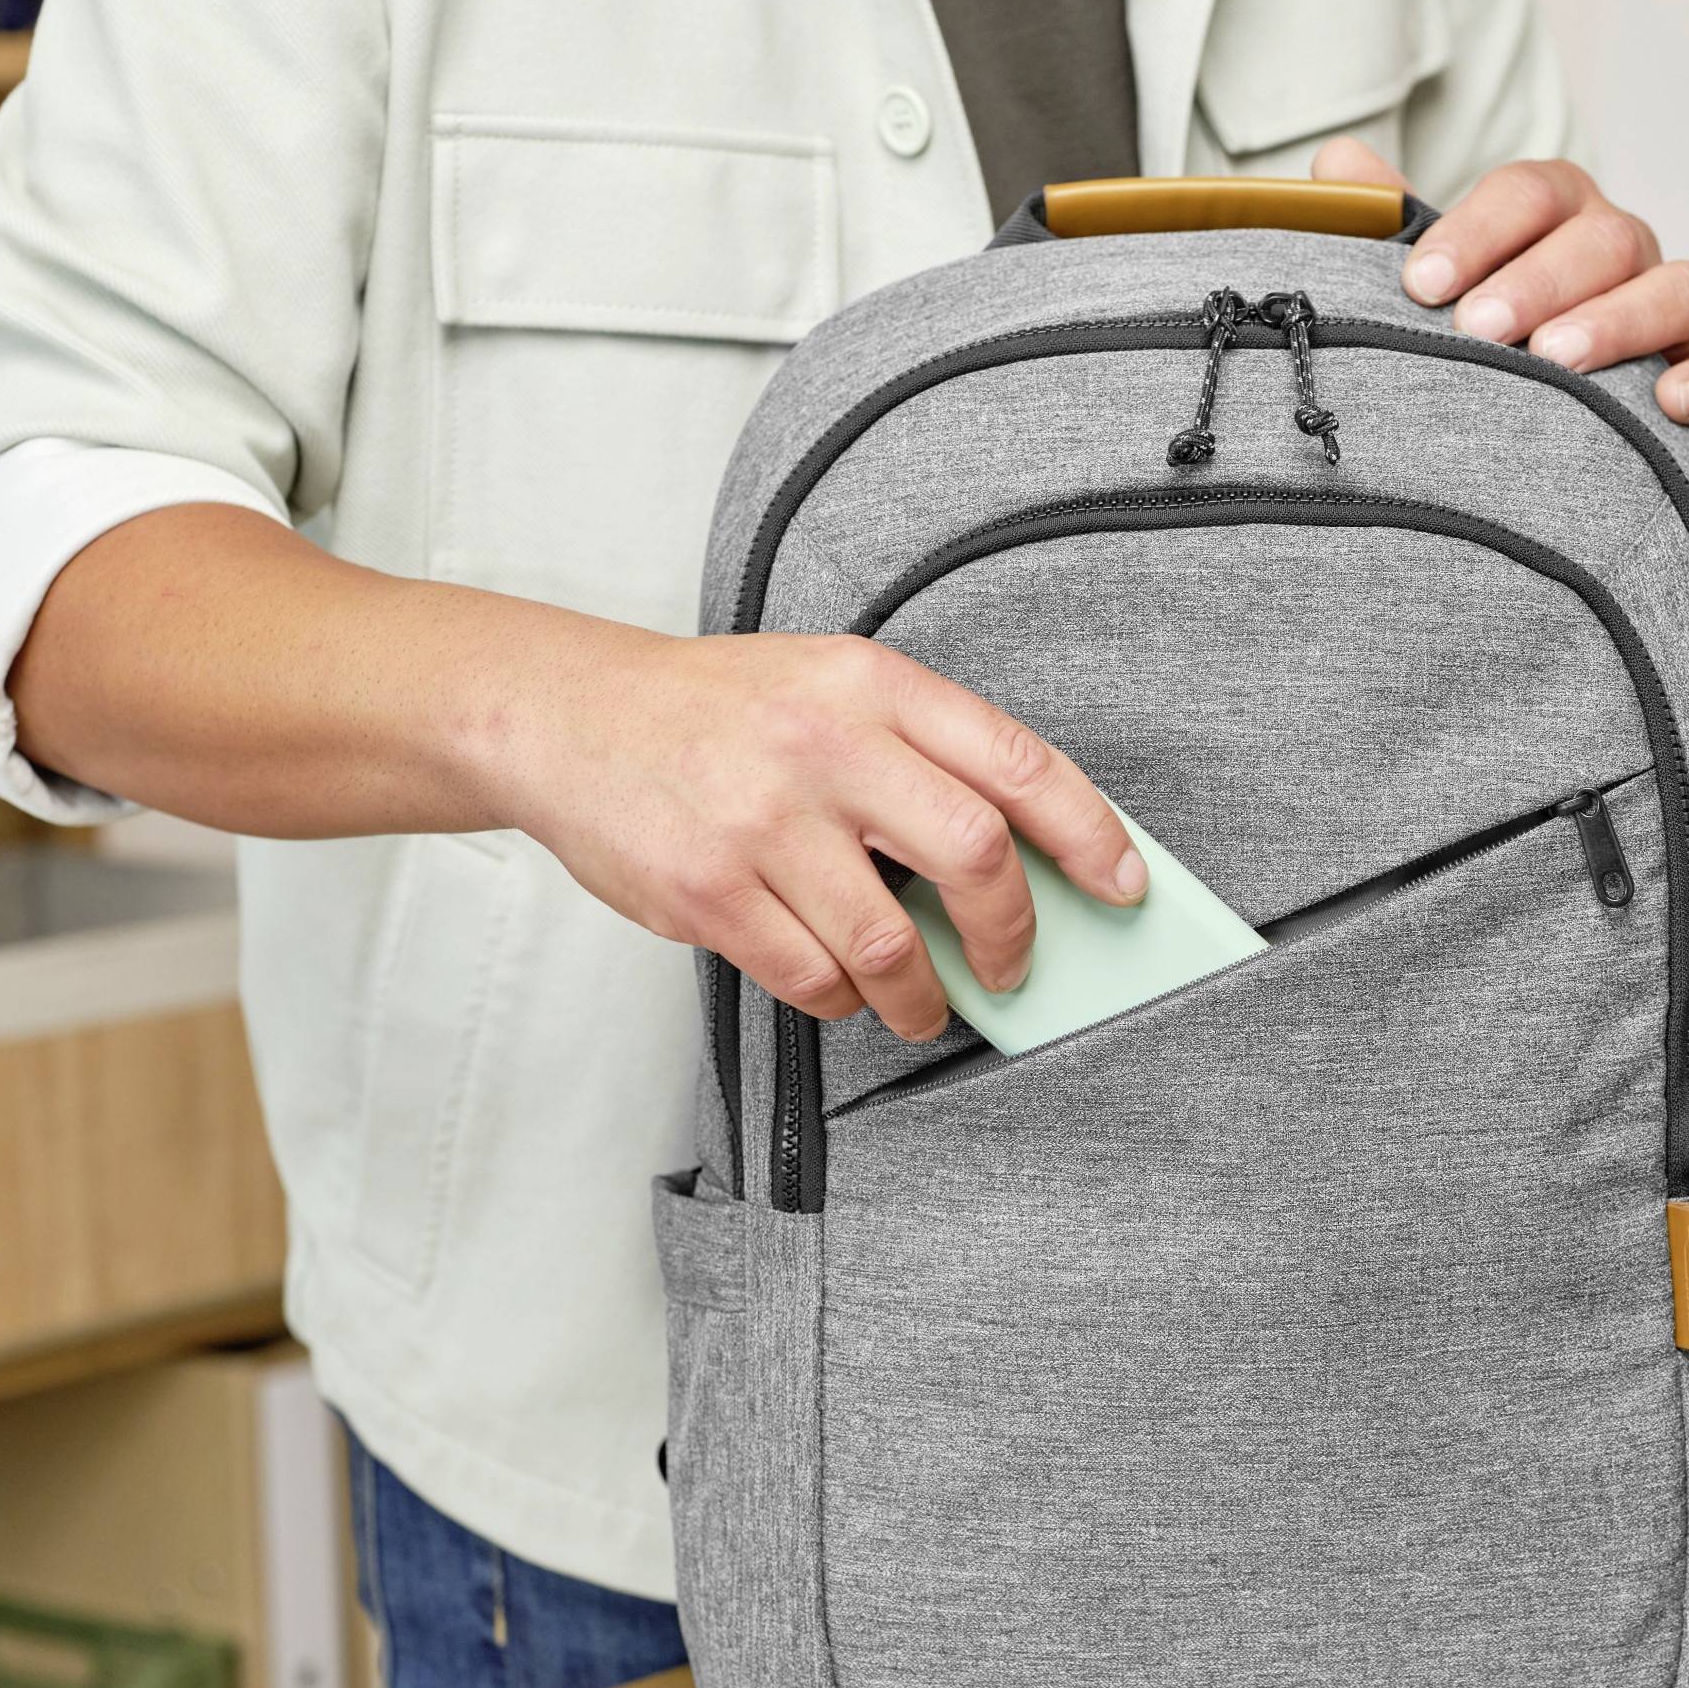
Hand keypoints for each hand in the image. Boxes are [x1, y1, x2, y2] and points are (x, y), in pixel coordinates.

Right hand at [495, 629, 1143, 1041]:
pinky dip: (842, 999)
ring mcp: (763, 819)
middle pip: (976, 856)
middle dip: (1013, 933)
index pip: (1018, 763)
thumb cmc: (716, 712)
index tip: (1122, 887)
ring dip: (923, 995)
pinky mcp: (710, 889)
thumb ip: (919, 754)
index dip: (1090, 835)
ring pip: (892, 942)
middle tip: (1013, 967)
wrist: (566, 715)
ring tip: (923, 1004)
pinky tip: (840, 987)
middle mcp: (824, 743)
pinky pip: (812, 976)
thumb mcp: (828, 686)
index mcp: (871, 683)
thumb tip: (1024, 860)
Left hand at [1312, 139, 1688, 426]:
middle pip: (1605, 238)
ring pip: (1677, 288)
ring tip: (1555, 362)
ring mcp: (1663, 305)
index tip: (1421, 284)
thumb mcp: (1421, 269)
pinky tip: (1667, 406)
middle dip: (1541, 281)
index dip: (1477, 232)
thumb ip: (1384, 220)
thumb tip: (1336, 166)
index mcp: (1552, 209)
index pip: (1528, 194)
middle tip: (1481, 328)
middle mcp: (1616, 247)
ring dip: (1619, 322)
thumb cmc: (1465, 320)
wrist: (1510, 398)